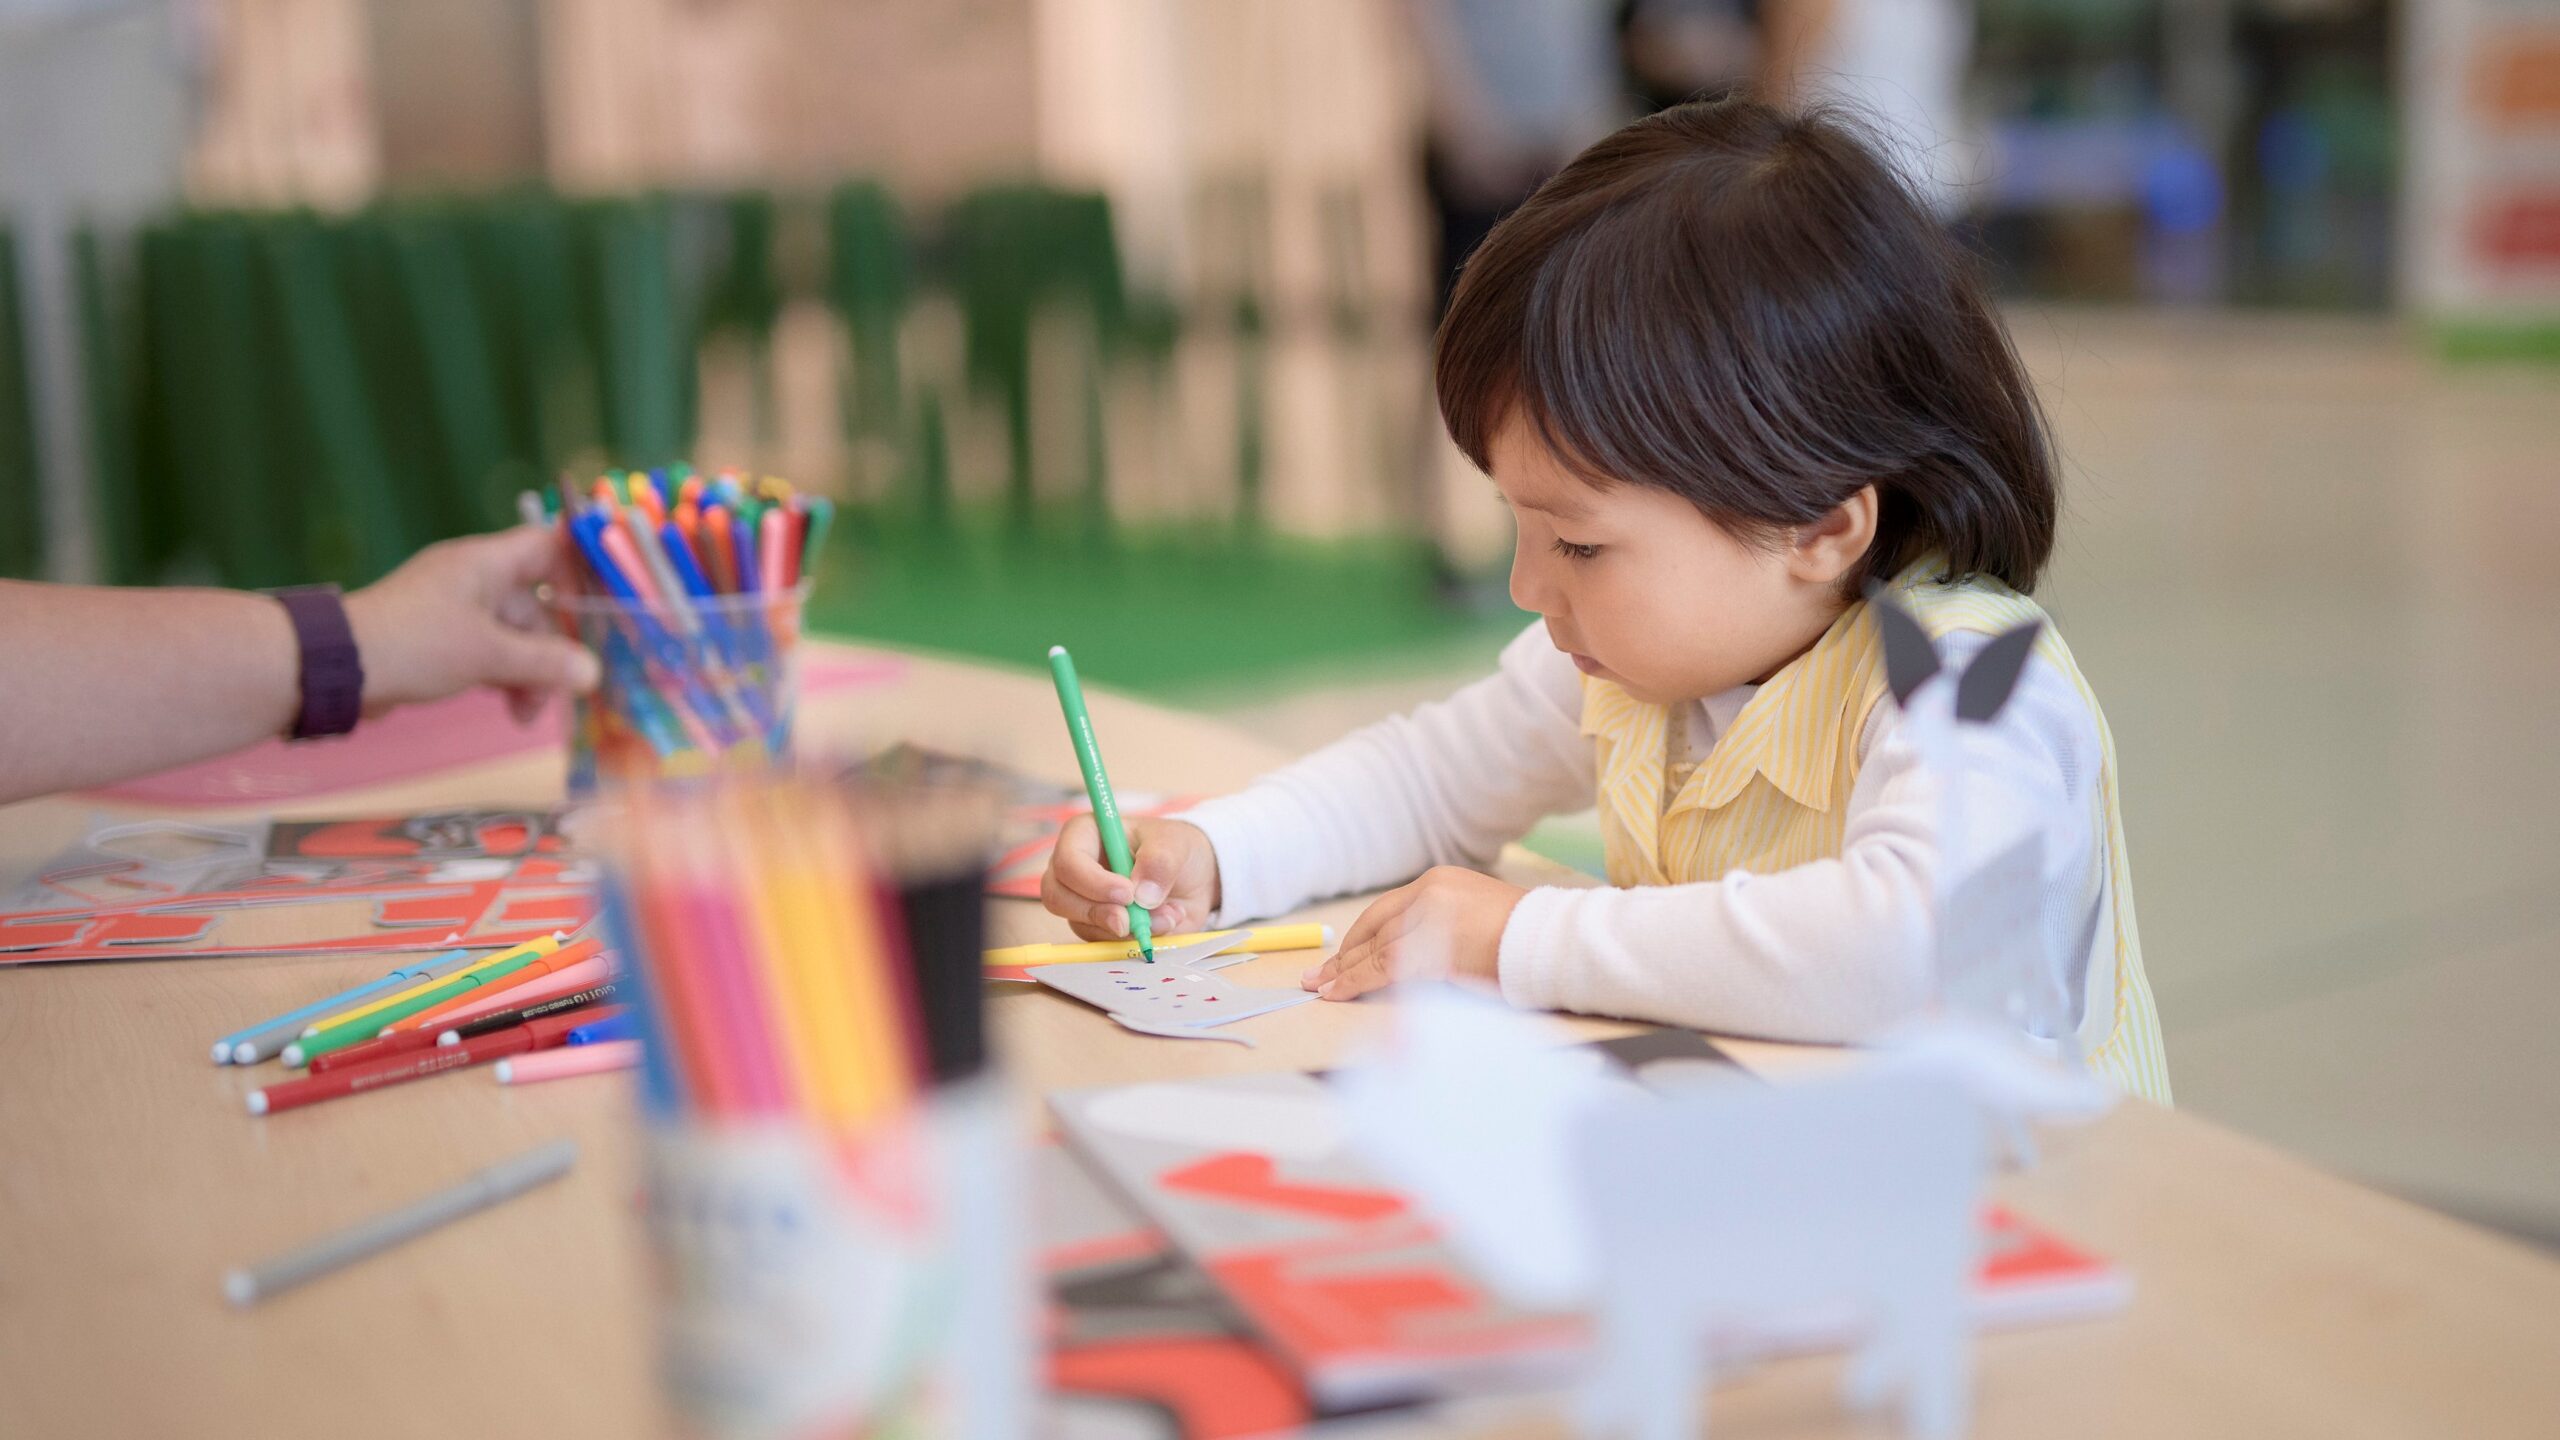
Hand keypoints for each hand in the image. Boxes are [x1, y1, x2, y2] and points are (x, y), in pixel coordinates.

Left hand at [345, 526, 599, 723]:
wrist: (337, 668)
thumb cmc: (416, 644)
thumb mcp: (488, 655)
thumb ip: (545, 663)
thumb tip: (593, 674)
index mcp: (484, 563)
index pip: (547, 547)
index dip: (579, 572)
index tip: (601, 612)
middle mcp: (472, 579)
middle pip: (534, 604)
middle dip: (551, 650)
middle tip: (562, 688)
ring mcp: (454, 610)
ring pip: (511, 635)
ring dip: (528, 672)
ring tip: (525, 712)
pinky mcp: (439, 639)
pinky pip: (486, 652)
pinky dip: (501, 677)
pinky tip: (507, 707)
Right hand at [1041, 814, 1222, 942]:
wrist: (1193, 880)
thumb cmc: (1176, 850)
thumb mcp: (1177, 845)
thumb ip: (1160, 863)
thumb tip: (1141, 895)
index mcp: (1086, 835)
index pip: (1067, 861)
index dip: (1092, 882)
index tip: (1127, 894)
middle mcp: (1075, 869)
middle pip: (1057, 898)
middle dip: (1097, 913)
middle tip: (1131, 921)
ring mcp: (1083, 901)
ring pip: (1081, 925)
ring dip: (1126, 929)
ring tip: (1167, 915)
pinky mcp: (1097, 928)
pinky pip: (1103, 943)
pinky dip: (1135, 940)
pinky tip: (1163, 923)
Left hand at [1301, 866, 1524, 1000]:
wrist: (1555, 942)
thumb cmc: (1524, 942)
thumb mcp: (1474, 924)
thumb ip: (1439, 932)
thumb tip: (1404, 961)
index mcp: (1440, 883)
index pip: (1387, 911)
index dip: (1360, 937)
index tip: (1340, 956)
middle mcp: (1430, 892)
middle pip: (1375, 928)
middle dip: (1344, 956)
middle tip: (1316, 975)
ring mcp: (1430, 917)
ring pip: (1376, 949)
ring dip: (1345, 972)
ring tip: (1321, 988)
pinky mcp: (1433, 946)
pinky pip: (1384, 968)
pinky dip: (1356, 982)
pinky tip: (1338, 992)